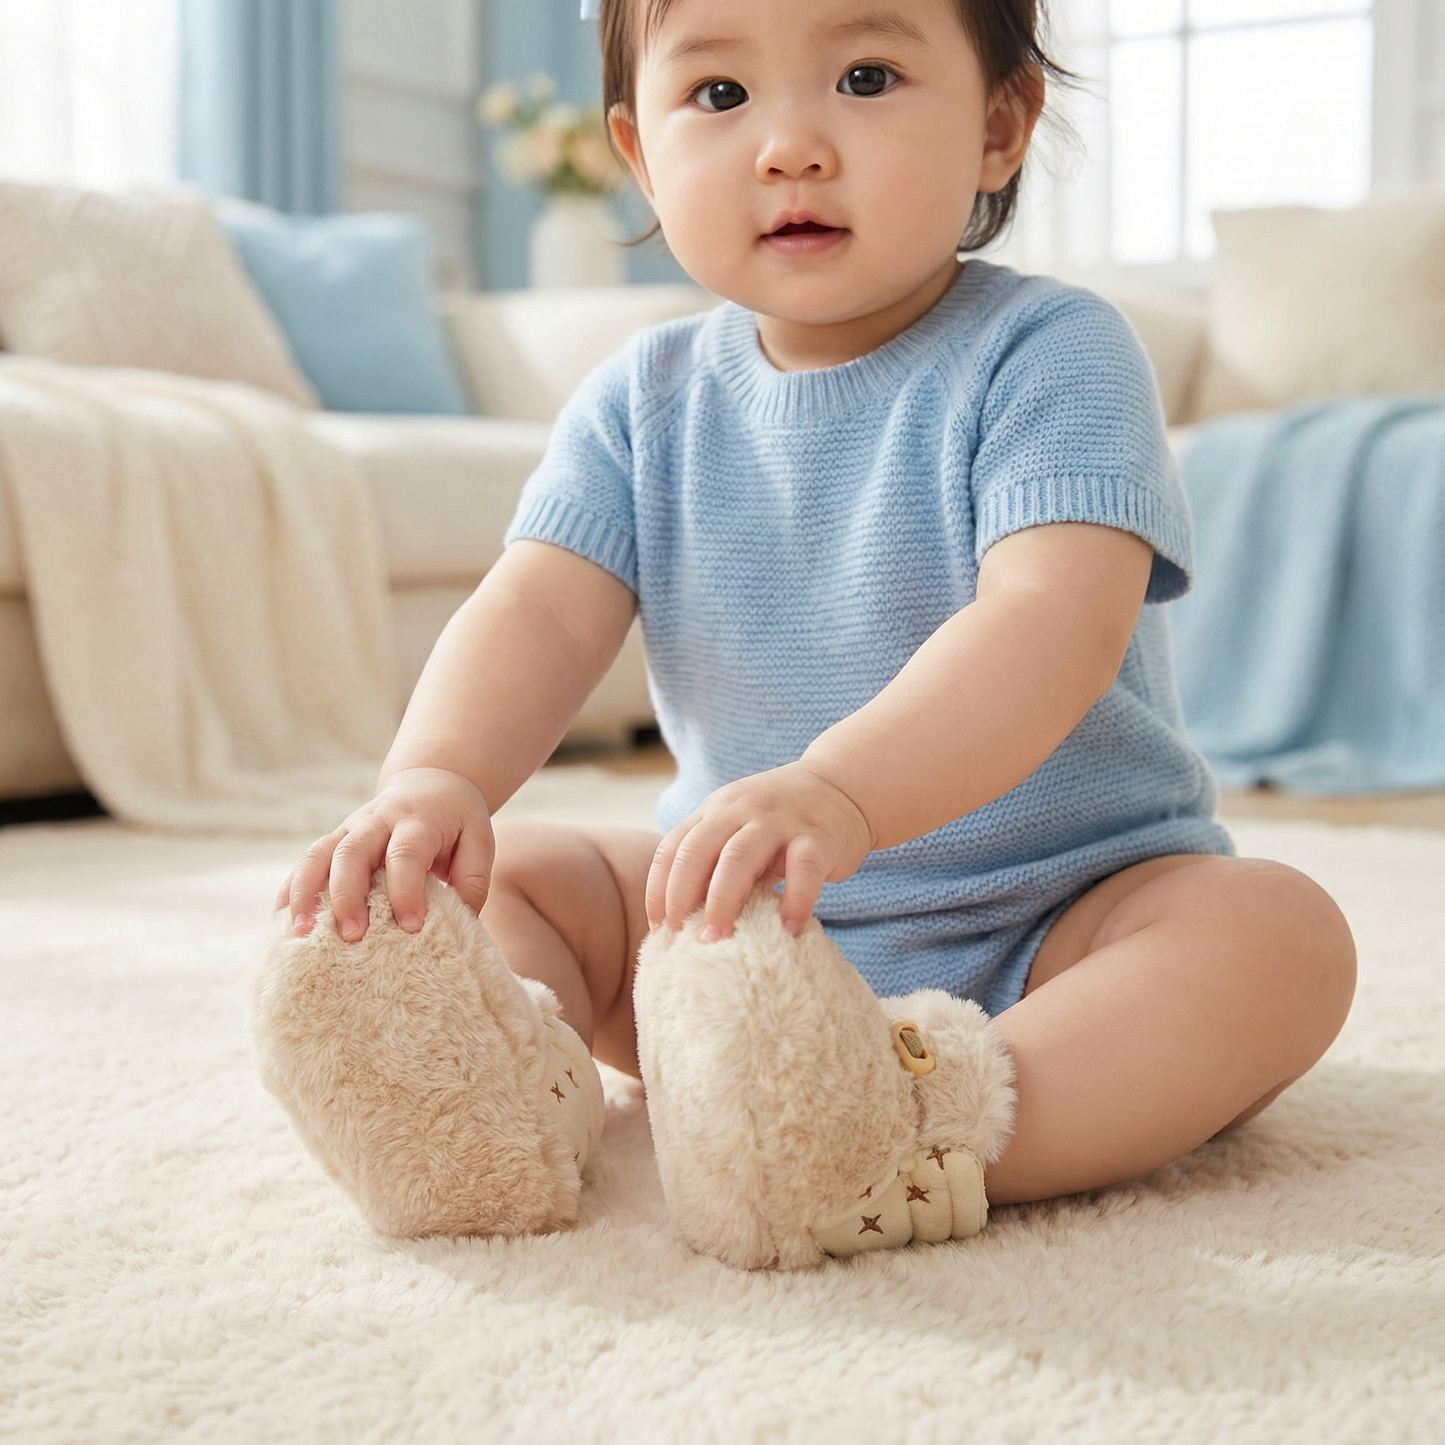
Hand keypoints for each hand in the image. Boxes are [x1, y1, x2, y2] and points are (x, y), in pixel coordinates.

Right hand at [276, 767, 494, 942]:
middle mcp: (378, 821)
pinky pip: (306, 862)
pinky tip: (282, 920)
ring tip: (300, 933)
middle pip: (352, 852)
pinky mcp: (335, 840)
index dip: (406, 890)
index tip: (411, 927)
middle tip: (351, 936)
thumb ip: (473, 881)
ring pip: (319, 854)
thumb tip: (463, 927)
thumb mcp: (479, 841)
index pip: (406, 854)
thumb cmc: (458, 822)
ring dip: (305, 893)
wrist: (432, 782)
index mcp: (417, 821)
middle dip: (347, 895)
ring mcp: (350, 828)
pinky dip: (291, 889)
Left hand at [646, 762, 874, 940]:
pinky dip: (795, 900)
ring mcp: (778, 821)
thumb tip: (682, 923)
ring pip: (739, 858)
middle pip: (697, 852)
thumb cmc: (781, 822)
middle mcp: (740, 811)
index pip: (673, 849)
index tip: (659, 929)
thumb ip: (714, 862)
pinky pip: (803, 869)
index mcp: (714, 812)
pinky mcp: (817, 837)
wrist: (841, 784)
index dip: (659, 890)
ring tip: (717, 940)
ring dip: (723, 901)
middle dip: (681, 899)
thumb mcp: (739, 829)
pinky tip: (789, 929)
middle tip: (679, 941)